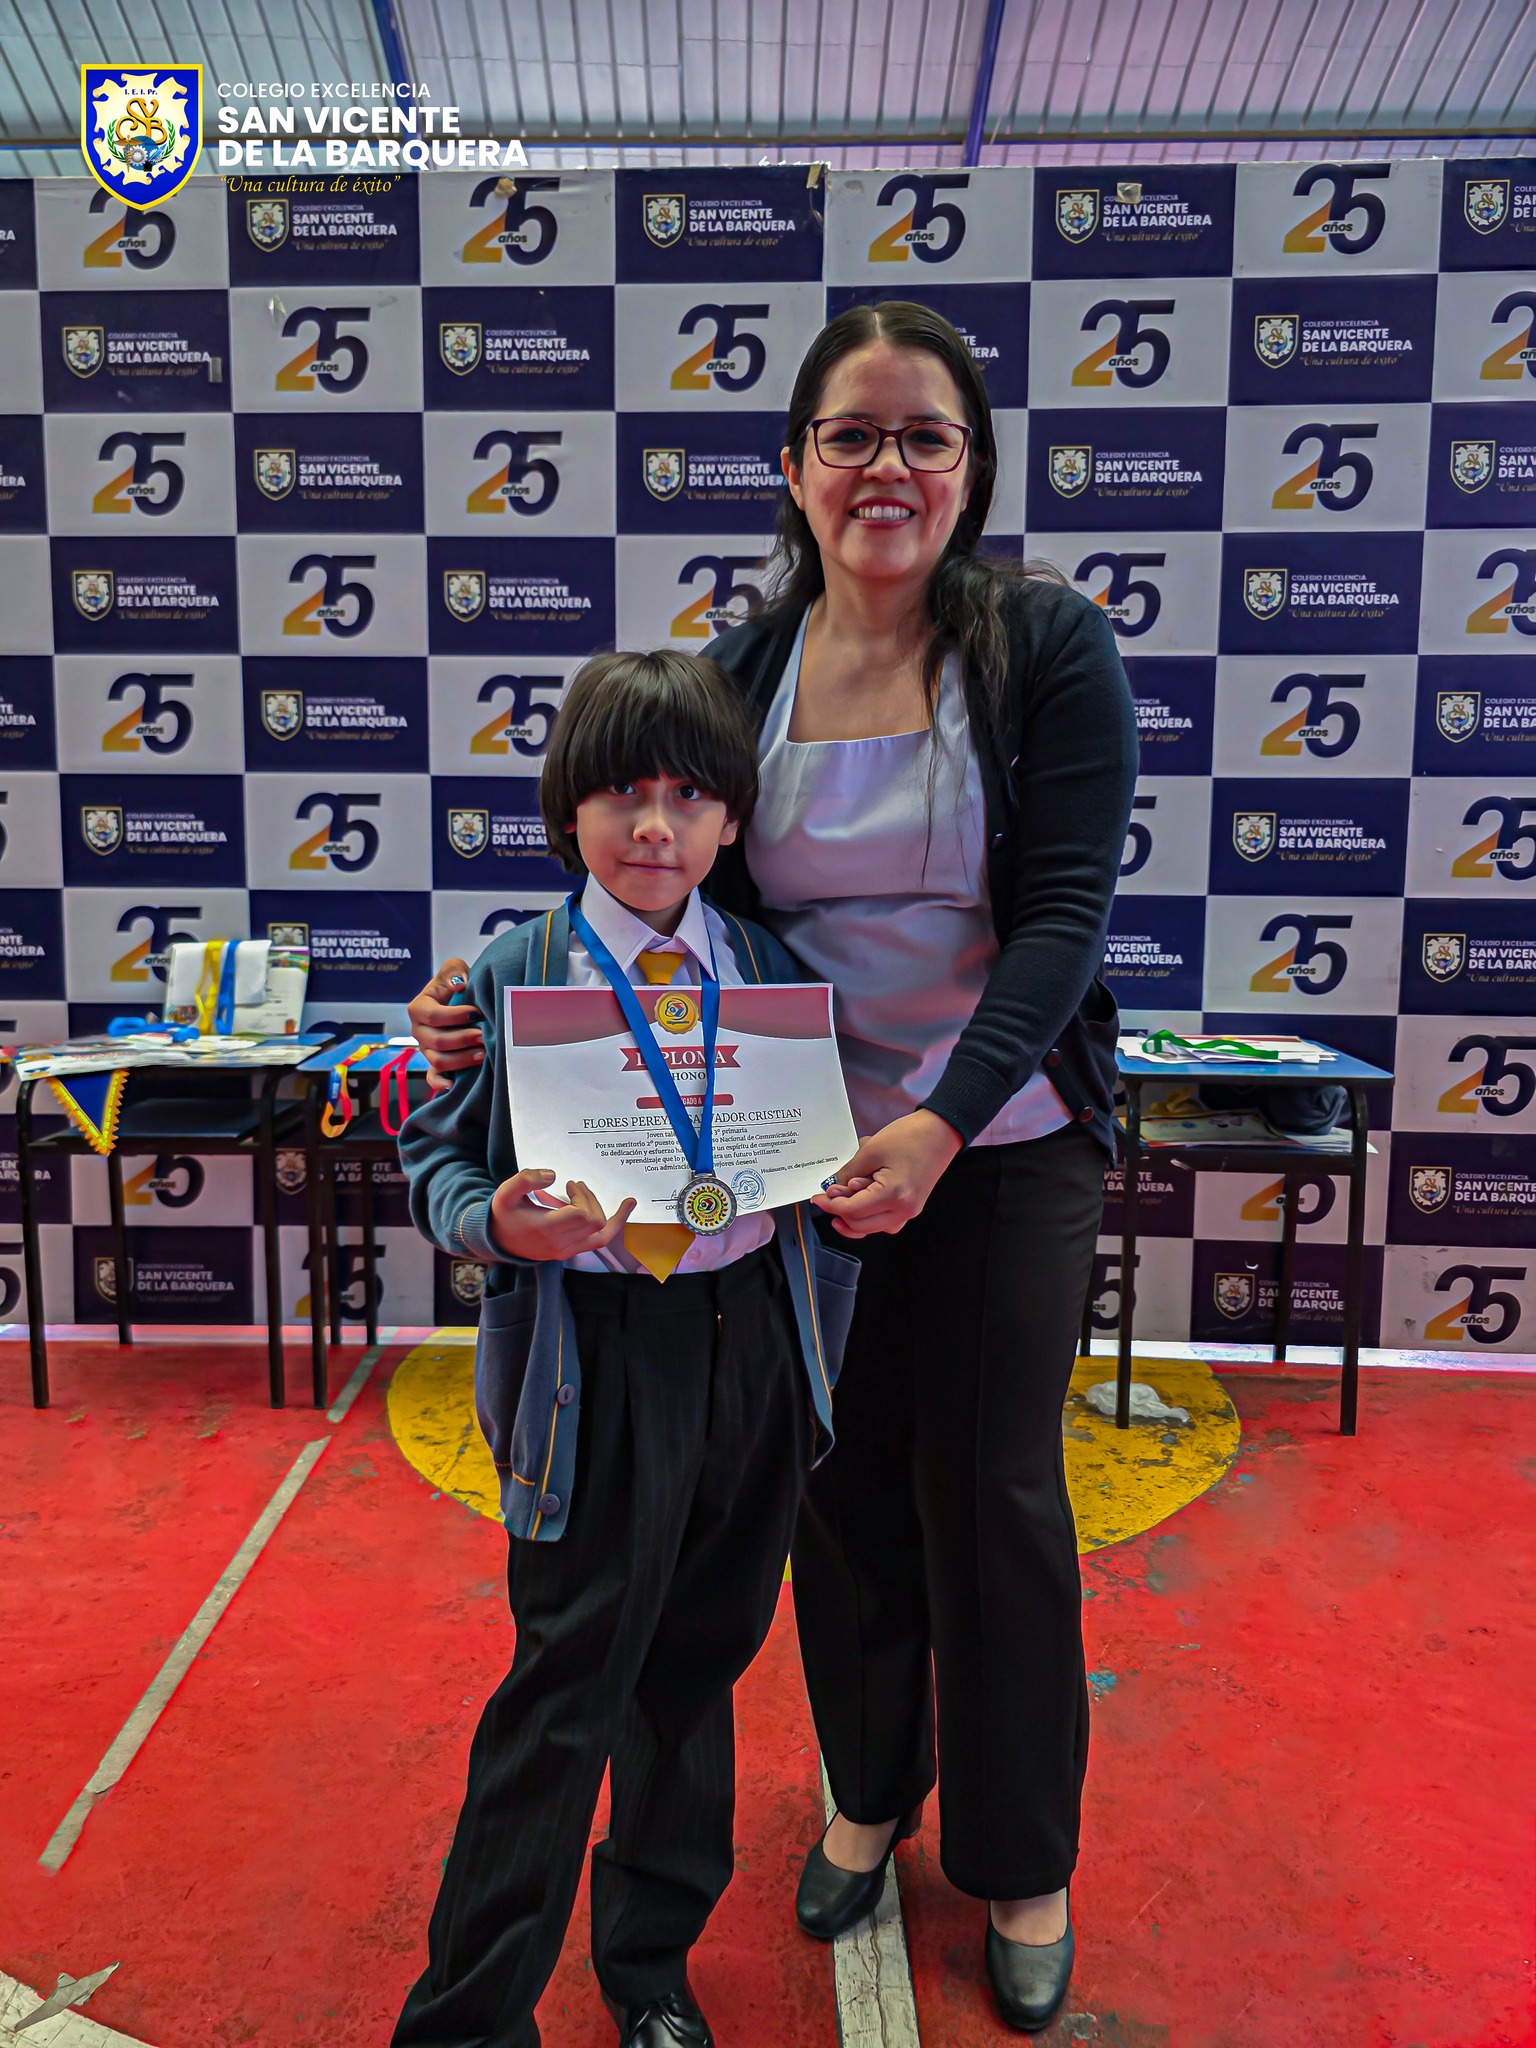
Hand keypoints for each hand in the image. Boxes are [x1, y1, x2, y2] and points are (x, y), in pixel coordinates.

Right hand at [408, 957, 483, 1092]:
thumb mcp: (454, 969)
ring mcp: (426, 1050)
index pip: (433, 1015)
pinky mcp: (435, 1065)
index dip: (454, 1016)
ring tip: (483, 1054)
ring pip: (439, 1061)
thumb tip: (459, 985)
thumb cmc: (457, 985)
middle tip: (483, 1035)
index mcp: (418, 1008)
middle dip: (462, 1039)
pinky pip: (433, 1079)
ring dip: (462, 1060)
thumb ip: (453, 971)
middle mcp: (419, 1031)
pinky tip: (454, 1086)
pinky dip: (441, 1084)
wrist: (462, 1002)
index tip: (476, 1012)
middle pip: (436, 1041)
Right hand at [490, 1169, 636, 1261]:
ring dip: (601, 1210)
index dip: (582, 1196)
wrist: (499, 1241)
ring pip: (602, 1233)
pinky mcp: (571, 1251)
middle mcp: (560, 1243)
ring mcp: (568, 1250)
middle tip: (576, 1187)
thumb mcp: (505, 1193)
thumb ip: (525, 1180)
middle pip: (594, 1221)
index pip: (581, 1214)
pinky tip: (626, 1209)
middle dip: (589, 1199)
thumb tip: (553, 1175)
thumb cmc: (504, 1214)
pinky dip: (614, 1225)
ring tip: (591, 1194)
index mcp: (545, 1228)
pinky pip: (600, 1241)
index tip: (570, 1185)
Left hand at [812, 1110, 962, 1237]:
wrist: (941, 1132)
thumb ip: (848, 1173)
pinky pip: (886, 1223)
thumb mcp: (871, 1150)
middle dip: (840, 1213)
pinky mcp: (911, 1206)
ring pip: (873, 1228)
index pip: (852, 1211)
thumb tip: (831, 1188)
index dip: (830, 1205)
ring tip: (842, 1201)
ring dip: (854, 1218)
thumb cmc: (910, 1136)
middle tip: (827, 1197)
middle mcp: (904, 1209)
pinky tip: (861, 1204)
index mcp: (893, 1195)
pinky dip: (870, 1218)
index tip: (818, 1198)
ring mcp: (910, 1211)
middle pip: (861, 1225)